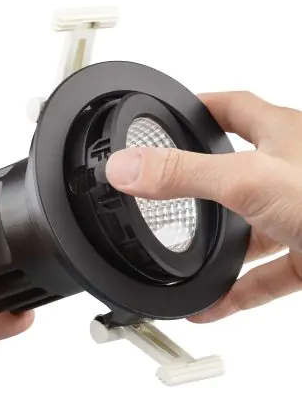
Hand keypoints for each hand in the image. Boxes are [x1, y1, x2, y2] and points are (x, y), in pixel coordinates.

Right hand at [106, 91, 301, 322]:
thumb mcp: (250, 181)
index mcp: (279, 135)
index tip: (167, 117)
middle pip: (233, 168)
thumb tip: (126, 166)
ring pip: (247, 228)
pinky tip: (209, 303)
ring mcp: (298, 215)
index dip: (196, 109)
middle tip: (165, 185)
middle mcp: (289, 171)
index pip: (228, 108)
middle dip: (197, 178)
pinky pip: (264, 274)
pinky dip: (235, 290)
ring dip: (214, 245)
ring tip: (179, 254)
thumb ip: (183, 174)